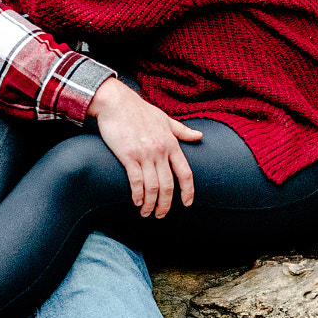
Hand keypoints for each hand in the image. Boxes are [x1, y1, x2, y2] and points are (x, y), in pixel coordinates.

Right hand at [90, 80, 203, 216]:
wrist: (117, 102)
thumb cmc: (140, 110)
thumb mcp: (165, 119)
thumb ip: (182, 131)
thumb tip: (200, 135)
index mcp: (171, 143)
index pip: (185, 173)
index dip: (188, 191)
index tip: (187, 203)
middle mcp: (161, 151)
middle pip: (168, 185)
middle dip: (166, 204)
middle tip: (161, 215)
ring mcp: (145, 154)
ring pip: (152, 187)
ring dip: (150, 204)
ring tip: (146, 213)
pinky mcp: (128, 156)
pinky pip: (136, 181)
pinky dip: (138, 195)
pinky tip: (137, 202)